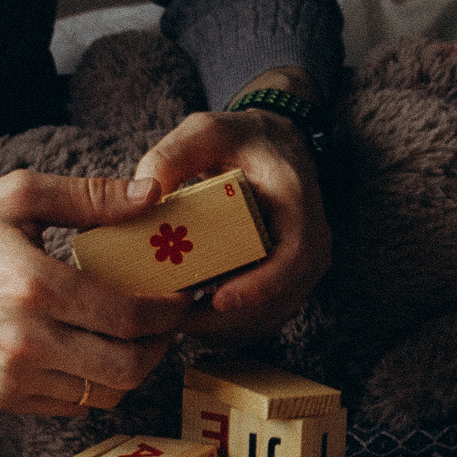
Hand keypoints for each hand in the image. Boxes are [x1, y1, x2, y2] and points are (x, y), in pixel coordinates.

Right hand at [0, 170, 188, 414]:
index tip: (182, 299)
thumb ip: (89, 197)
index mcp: (34, 287)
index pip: (129, 318)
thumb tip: (150, 195)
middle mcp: (25, 342)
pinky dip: (95, 384)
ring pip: (103, 395)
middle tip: (168, 324)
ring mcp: (12, 378)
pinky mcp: (1, 398)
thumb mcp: (16, 195)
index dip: (168, 314)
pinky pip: (72, 405)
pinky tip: (93, 351)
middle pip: (126, 368)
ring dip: (132, 370)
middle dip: (161, 348)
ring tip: (136, 338)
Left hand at [133, 70, 327, 342]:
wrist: (273, 148)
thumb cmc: (241, 139)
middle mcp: (310, 243)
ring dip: (222, 327)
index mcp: (298, 205)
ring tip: (173, 323)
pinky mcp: (284, 284)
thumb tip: (146, 192)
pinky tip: (187, 320)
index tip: (218, 299)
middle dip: (226, 318)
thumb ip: (173, 154)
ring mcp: (299, 269)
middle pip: (277, 300)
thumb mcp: (207, 129)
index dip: (260, 286)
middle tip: (173, 322)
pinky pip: (258, 317)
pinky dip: (225, 326)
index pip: (295, 257)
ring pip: (267, 316)